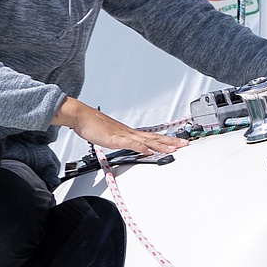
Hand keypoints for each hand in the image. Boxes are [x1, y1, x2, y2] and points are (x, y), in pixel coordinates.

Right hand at [57, 95, 186, 157]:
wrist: (81, 116)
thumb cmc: (94, 126)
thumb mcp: (112, 137)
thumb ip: (123, 142)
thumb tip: (132, 147)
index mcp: (130, 133)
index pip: (153, 137)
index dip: (167, 140)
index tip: (179, 143)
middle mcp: (130, 132)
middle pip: (155, 137)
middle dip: (171, 141)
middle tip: (186, 144)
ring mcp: (123, 135)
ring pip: (146, 140)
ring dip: (161, 144)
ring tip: (174, 148)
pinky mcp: (115, 138)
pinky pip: (130, 143)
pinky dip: (141, 147)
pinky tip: (149, 150)